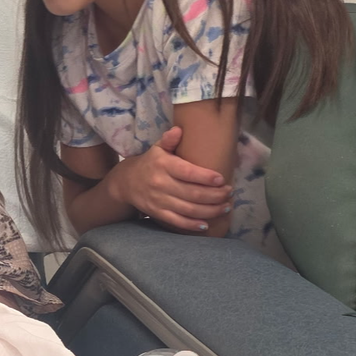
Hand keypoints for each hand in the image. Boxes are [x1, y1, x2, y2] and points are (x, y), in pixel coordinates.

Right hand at [114, 126, 232, 231]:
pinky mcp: (157, 213)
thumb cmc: (150, 163)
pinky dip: (192, 225)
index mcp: (163, 165)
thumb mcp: (157, 149)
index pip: (187, 172)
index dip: (206, 177)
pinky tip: (206, 224)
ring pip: (188, 209)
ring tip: (225, 207)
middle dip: (215, 195)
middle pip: (192, 193)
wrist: (126, 182)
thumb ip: (168, 140)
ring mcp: (159, 200)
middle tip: (229, 193)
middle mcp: (160, 183)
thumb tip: (179, 130)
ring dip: (210, 210)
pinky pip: (177, 222)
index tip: (221, 179)